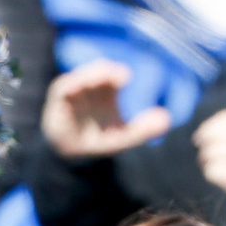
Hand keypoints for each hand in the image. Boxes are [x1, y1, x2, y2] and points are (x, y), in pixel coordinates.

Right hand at [41, 60, 172, 159]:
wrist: (74, 155)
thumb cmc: (101, 139)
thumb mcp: (124, 137)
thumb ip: (143, 129)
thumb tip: (167, 118)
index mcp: (108, 91)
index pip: (114, 76)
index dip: (119, 73)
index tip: (127, 75)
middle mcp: (92, 87)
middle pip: (98, 72)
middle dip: (107, 71)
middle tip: (120, 73)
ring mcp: (75, 91)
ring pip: (81, 76)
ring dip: (90, 74)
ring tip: (104, 75)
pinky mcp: (58, 99)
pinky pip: (63, 88)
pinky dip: (71, 85)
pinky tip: (79, 84)